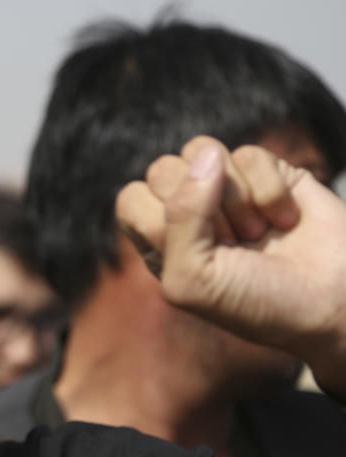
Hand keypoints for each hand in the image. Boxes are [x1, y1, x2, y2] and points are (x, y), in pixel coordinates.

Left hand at [116, 135, 345, 397]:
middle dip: (201, 209)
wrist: (334, 304)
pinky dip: (269, 189)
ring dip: (234, 197)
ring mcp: (226, 189)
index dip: (160, 219)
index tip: (195, 251)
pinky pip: (250, 153)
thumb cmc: (257, 302)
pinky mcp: (267, 173)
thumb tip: (204, 156)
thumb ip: (180, 219)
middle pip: (162, 169)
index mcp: (159, 239)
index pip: (132, 199)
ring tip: (256, 233)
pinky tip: (285, 220)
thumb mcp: (195, 280)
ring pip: (203, 151)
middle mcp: (187, 211)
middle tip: (232, 244)